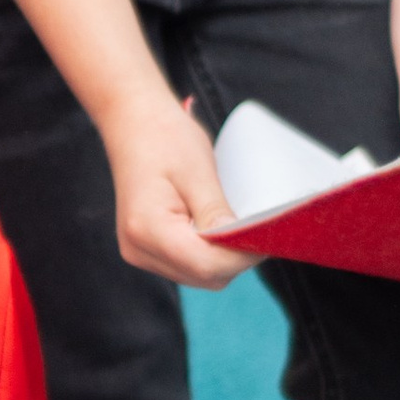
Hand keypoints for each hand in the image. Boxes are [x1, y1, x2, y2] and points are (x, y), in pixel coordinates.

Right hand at [102, 87, 250, 289]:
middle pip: (204, 276)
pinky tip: (216, 228)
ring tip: (235, 225)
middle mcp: (138, 248)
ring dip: (223, 258)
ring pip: (199, 276)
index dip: (241, 256)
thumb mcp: (197, 172)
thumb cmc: (164, 138)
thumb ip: (216, 214)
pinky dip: (209, 254)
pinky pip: (188, 266)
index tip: (266, 235)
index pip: (206, 264)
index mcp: (147, 228)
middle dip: (235, 258)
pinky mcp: (147, 250)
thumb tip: (244, 247)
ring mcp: (139, 252)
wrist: (133, 123)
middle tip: (257, 228)